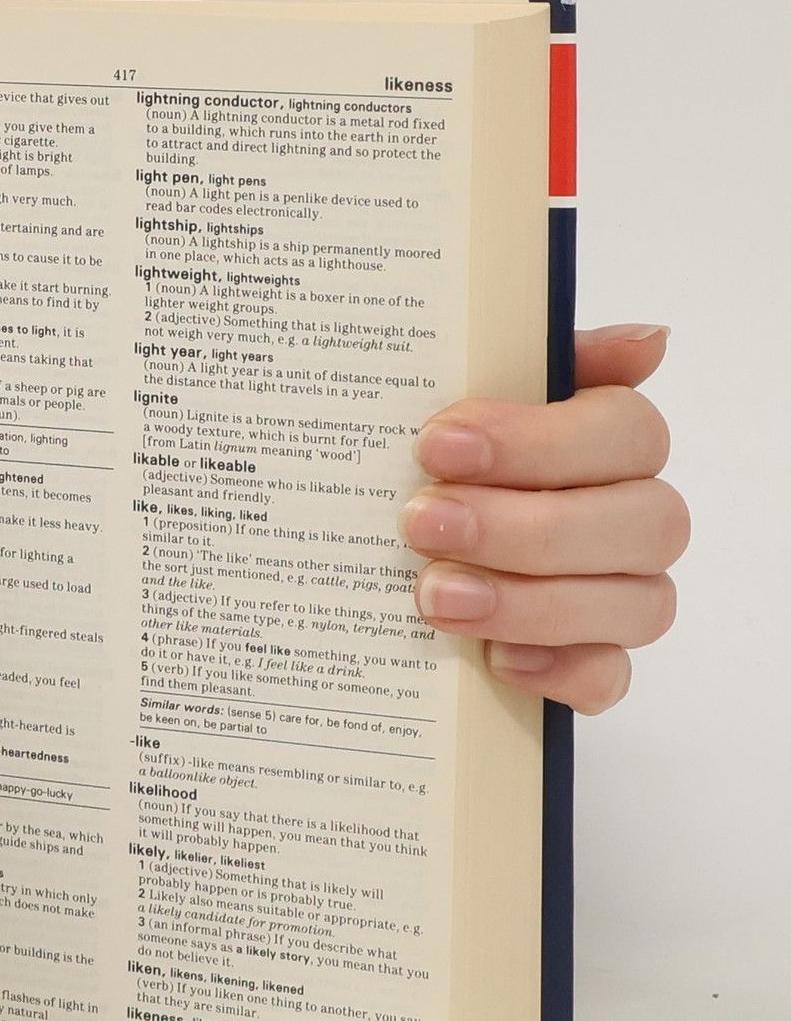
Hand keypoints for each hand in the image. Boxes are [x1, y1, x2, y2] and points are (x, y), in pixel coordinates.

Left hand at [401, 324, 686, 714]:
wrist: (375, 548)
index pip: (626, 432)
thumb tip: (646, 342)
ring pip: (637, 605)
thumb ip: (530, 359)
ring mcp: (619, 595)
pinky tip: (494, 659)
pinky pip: (609, 678)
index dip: (537, 442)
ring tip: (434, 595)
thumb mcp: (459, 395)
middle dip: (525, 527)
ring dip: (531, 601)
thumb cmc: (435, 465)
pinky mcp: (588, 662)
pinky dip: (558, 671)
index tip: (437, 444)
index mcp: (609, 443)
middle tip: (422, 524)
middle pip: (640, 523)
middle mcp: (632, 518)